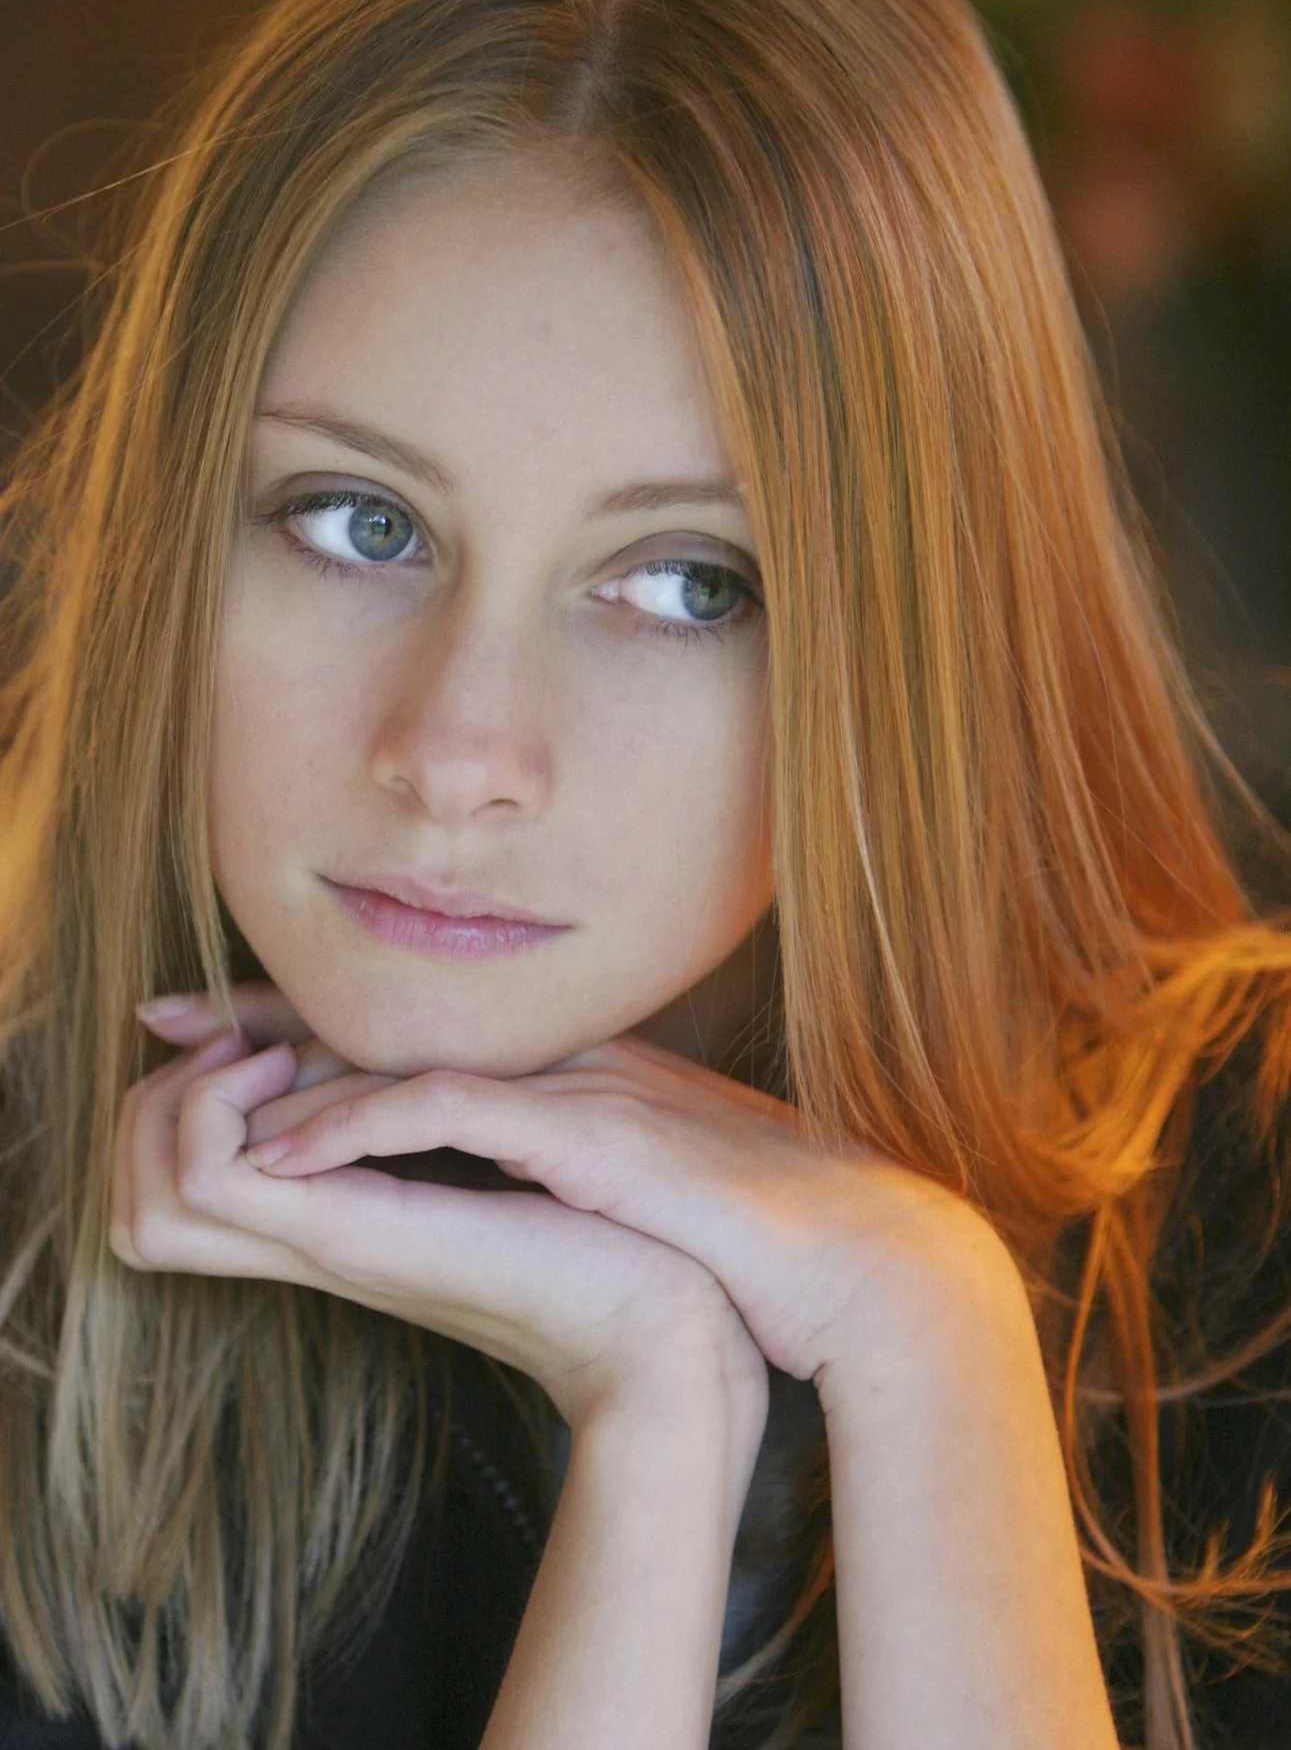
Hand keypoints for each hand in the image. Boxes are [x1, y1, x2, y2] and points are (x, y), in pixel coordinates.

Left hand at [137, 984, 1022, 1405]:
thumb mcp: (669, 1186)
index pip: (437, 1033)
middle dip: (275, 1018)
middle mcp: (577, 1057)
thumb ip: (603, 1161)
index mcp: (590, 1071)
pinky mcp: (593, 1128)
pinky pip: (446, 1110)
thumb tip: (554, 1181)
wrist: (867, 1259)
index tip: (241, 1034)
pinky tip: (287, 1153)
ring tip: (198, 1084)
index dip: (331, 1030)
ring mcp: (586, 1084)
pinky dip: (357, 1124)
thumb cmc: (776, 1244)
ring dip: (296, 1072)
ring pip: (410, 1055)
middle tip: (172, 1015)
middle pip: (400, 1019)